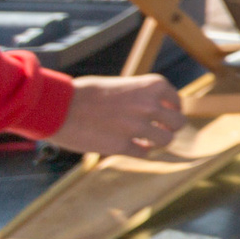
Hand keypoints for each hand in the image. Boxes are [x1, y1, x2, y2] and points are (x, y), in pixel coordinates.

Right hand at [46, 73, 184, 156]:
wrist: (60, 106)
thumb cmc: (87, 94)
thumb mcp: (122, 85)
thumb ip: (141, 96)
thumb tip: (157, 109)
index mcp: (152, 85)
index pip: (177, 101)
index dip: (171, 110)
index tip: (164, 115)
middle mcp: (149, 105)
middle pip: (179, 123)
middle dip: (170, 128)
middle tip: (159, 130)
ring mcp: (137, 126)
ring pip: (166, 140)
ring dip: (156, 142)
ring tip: (145, 140)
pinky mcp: (121, 146)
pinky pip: (143, 153)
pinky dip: (139, 151)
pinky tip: (130, 147)